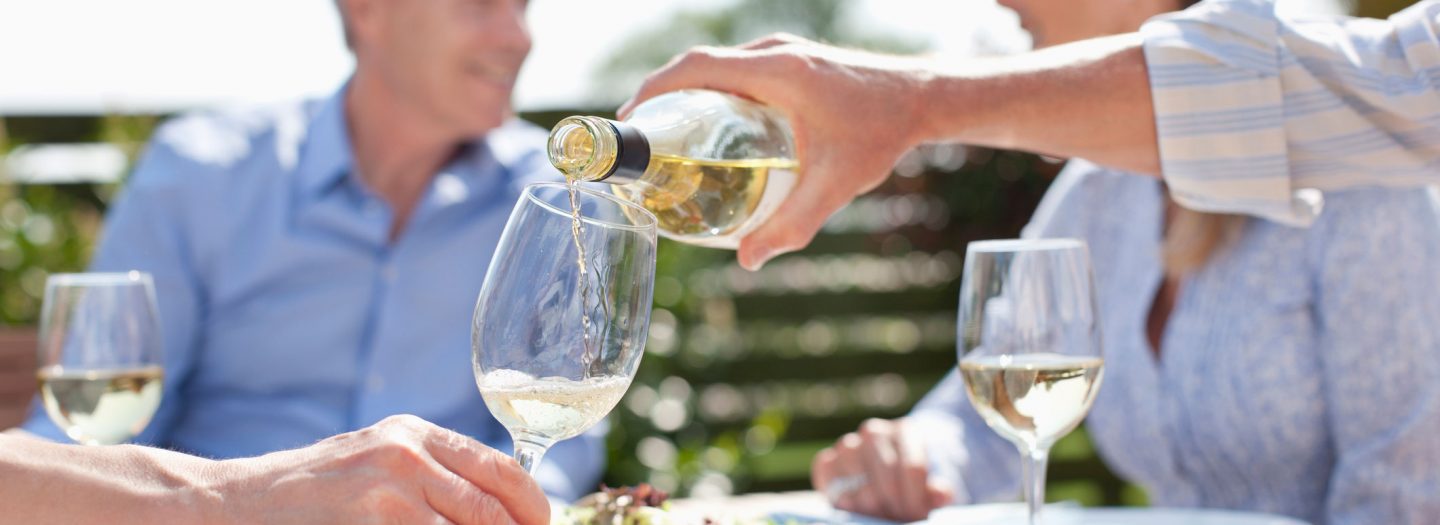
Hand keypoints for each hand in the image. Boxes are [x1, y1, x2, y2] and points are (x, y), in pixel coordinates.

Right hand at [213, 415, 548, 524]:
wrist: (236, 502)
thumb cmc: (316, 491)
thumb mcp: (379, 460)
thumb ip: (436, 473)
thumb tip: (504, 508)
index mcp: (415, 434)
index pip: (502, 469)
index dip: (533, 506)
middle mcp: (405, 454)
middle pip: (492, 510)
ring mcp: (386, 493)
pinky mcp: (370, 524)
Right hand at [621, 34, 932, 270]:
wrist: (925, 97)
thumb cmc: (881, 133)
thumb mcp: (836, 184)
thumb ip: (792, 224)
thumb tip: (749, 261)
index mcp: (775, 70)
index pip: (695, 68)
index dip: (654, 90)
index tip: (629, 121)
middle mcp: (773, 53)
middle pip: (697, 67)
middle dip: (662, 99)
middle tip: (643, 142)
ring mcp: (782, 52)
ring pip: (717, 68)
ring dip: (687, 95)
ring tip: (668, 139)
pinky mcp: (791, 61)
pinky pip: (737, 71)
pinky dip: (713, 94)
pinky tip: (713, 130)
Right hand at [811, 418, 952, 521]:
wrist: (888, 474)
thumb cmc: (912, 483)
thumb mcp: (931, 486)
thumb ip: (937, 492)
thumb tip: (941, 493)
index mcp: (906, 430)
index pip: (912, 468)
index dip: (916, 499)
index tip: (919, 515)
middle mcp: (874, 432)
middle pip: (886, 481)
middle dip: (895, 507)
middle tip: (900, 517)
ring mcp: (848, 444)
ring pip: (857, 486)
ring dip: (869, 507)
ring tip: (881, 512)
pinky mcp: (827, 460)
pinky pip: (828, 480)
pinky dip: (840, 498)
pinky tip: (855, 506)